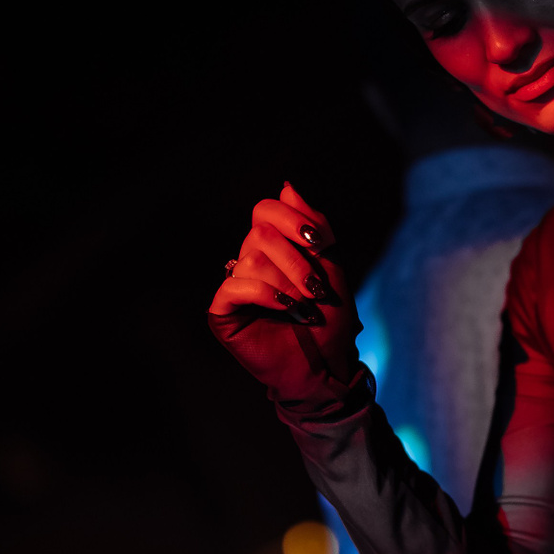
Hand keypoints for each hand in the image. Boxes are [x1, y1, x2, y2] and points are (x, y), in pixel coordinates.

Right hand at [208, 183, 362, 415]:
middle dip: (297, 261)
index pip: (266, 210)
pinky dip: (266, 294)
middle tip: (317, 290)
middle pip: (261, 233)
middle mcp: (249, 261)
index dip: (292, 219)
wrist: (326, 366)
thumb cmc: (330, 321)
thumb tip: (287, 188)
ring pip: (251, 258)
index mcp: (273, 247)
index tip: (319, 244)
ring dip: (287, 283)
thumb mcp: (331, 266)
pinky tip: (286, 310)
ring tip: (305, 308)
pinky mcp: (223, 312)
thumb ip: (313, 225)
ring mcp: (235, 285)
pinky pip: (236, 285)